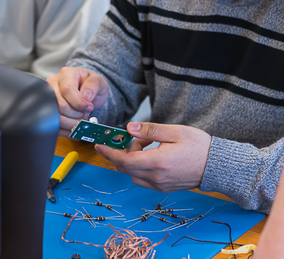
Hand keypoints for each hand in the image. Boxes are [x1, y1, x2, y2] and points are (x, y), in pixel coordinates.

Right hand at [46, 67, 108, 135]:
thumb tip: (86, 96)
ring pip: (56, 116)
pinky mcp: (49, 110)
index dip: (79, 102)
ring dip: (72, 122)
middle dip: (77, 114)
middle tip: (86, 114)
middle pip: (60, 105)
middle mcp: (53, 84)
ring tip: (80, 119)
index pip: (67, 90)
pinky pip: (55, 125)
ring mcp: (49, 98)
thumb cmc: (91, 85)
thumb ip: (94, 85)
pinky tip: (75, 125)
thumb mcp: (99, 81)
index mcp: (66, 74)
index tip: (89, 107)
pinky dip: (67, 129)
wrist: (87, 91)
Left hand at [95, 122, 211, 191]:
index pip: (125, 161)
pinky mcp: (164, 188)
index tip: (99, 145)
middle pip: (126, 168)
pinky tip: (152, 154)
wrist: (218, 166)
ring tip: (148, 144)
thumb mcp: (174, 131)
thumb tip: (129, 128)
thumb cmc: (199, 146)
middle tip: (132, 138)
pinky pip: (143, 178)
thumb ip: (150, 130)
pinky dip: (140, 166)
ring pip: (133, 174)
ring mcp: (161, 185)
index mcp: (159, 163)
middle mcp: (157, 178)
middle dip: (122, 152)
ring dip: (132, 159)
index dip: (109, 153)